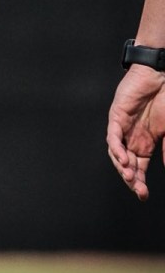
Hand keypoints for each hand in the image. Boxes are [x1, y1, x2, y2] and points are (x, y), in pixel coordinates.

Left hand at [107, 65, 164, 200]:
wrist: (159, 75)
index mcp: (144, 143)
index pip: (139, 168)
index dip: (139, 183)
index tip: (143, 197)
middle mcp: (131, 138)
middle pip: (127, 165)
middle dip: (132, 180)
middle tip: (139, 191)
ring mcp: (123, 128)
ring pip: (116, 153)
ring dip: (122, 167)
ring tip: (131, 178)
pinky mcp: (117, 116)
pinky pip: (113, 136)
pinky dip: (117, 149)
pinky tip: (124, 160)